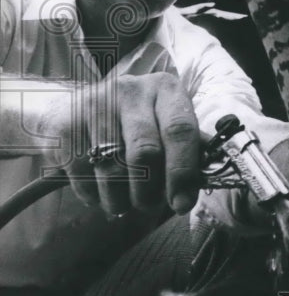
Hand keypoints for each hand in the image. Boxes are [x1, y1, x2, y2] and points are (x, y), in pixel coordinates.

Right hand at [44, 72, 200, 216]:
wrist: (81, 110)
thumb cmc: (138, 125)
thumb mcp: (167, 125)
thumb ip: (191, 149)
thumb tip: (213, 177)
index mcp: (166, 89)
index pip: (180, 130)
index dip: (183, 172)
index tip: (181, 204)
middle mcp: (131, 89)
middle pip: (145, 152)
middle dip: (149, 191)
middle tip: (148, 206)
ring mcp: (95, 102)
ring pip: (112, 168)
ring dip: (120, 199)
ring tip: (123, 204)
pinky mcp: (67, 122)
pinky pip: (82, 173)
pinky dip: (93, 194)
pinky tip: (99, 192)